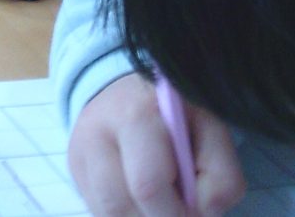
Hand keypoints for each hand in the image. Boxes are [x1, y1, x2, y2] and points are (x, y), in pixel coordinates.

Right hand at [68, 73, 245, 215]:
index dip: (176, 214)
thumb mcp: (212, 132)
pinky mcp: (73, 167)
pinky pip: (97, 208)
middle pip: (117, 205)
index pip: (147, 185)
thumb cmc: (178, 114)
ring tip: (159, 206)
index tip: (195, 212)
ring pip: (103, 212)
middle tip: (177, 212)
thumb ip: (221, 175)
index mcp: (135, 116)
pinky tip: (141, 202)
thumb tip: (201, 213)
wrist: (131, 89)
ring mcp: (78, 151)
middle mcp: (96, 133)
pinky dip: (125, 214)